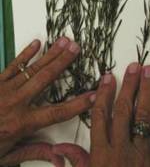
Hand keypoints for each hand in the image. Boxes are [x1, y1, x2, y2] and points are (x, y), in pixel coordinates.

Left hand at [0, 37, 95, 165]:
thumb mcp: (8, 157)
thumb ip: (34, 152)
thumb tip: (59, 159)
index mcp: (21, 123)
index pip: (57, 113)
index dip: (77, 104)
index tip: (94, 94)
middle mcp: (16, 102)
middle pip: (45, 79)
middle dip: (63, 62)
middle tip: (76, 47)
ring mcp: (5, 89)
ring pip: (32, 69)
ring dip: (50, 54)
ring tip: (63, 41)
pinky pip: (12, 66)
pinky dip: (25, 54)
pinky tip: (36, 43)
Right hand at [54, 63, 149, 166]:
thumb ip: (77, 163)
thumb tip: (59, 149)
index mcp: (102, 154)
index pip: (101, 117)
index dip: (104, 95)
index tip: (108, 77)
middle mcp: (122, 150)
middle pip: (123, 111)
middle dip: (128, 86)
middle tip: (134, 66)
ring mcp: (144, 156)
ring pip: (144, 119)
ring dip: (147, 93)